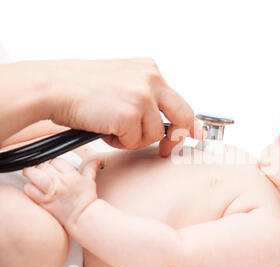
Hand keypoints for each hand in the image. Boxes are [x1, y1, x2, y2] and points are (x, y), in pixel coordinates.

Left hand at [22, 158, 101, 227]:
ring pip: (32, 175)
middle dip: (41, 167)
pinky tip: (34, 189)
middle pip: (43, 166)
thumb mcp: (90, 181)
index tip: (54, 168)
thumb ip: (91, 168)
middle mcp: (59, 182)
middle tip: (42, 172)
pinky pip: (29, 190)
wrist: (82, 217)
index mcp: (70, 176)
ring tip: (33, 176)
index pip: (56, 161)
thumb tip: (96, 161)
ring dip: (31, 174)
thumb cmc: (86, 200)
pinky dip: (29, 188)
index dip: (54, 163)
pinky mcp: (42, 202)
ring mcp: (50, 192)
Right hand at [36, 58, 201, 155]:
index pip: (179, 100)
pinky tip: (103, 128)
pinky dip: (119, 142)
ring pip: (154, 134)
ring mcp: (143, 97)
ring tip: (111, 126)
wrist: (51, 87)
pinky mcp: (130, 115)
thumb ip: (146, 96)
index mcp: (150, 69)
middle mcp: (151, 80)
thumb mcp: (122, 81)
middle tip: (167, 149)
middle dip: (177, 137)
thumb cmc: (80, 86)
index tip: (192, 134)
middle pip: (183, 115)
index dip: (186, 122)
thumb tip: (164, 119)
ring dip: (133, 138)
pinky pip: (134, 142)